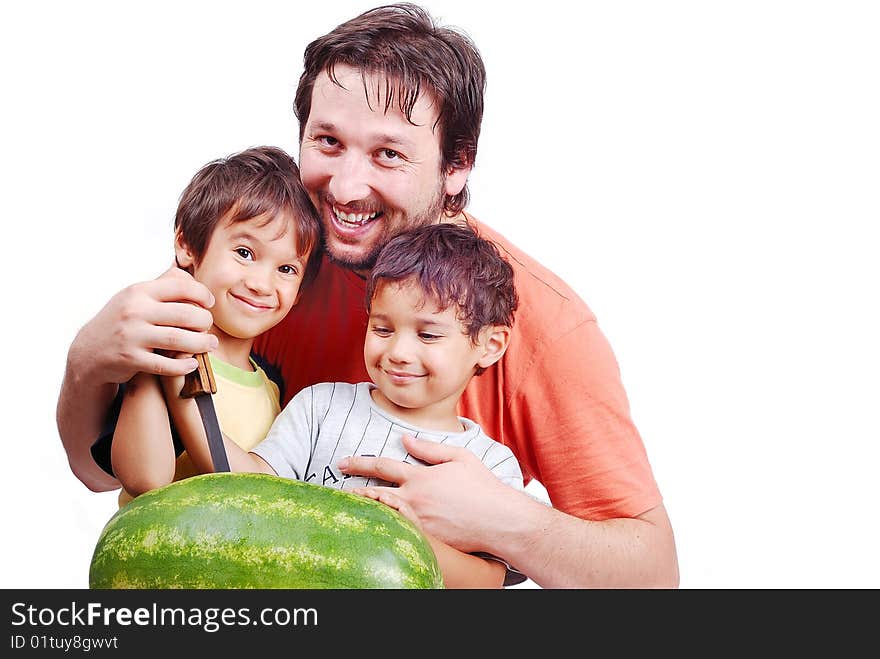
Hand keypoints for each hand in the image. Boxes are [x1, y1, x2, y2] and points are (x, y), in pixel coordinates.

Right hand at [71, 263, 216, 384]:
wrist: (89, 351)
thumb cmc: (122, 321)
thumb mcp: (135, 297)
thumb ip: (161, 286)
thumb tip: (191, 276)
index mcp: (139, 292)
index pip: (180, 286)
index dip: (202, 294)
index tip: (209, 304)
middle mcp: (135, 311)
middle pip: (185, 314)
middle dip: (205, 321)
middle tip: (209, 327)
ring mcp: (131, 336)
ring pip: (178, 339)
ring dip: (201, 344)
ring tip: (211, 345)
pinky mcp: (130, 359)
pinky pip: (166, 364)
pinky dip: (184, 365)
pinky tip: (192, 363)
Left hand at [344, 434, 513, 552]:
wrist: (499, 519)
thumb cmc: (482, 486)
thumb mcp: (458, 457)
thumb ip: (428, 448)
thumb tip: (405, 438)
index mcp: (421, 477)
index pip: (382, 466)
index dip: (359, 462)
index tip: (343, 462)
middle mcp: (415, 499)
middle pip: (374, 493)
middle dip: (353, 490)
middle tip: (336, 489)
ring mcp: (419, 522)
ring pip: (384, 515)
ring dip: (366, 511)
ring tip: (350, 508)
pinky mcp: (425, 539)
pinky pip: (400, 532)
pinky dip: (386, 527)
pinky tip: (376, 527)